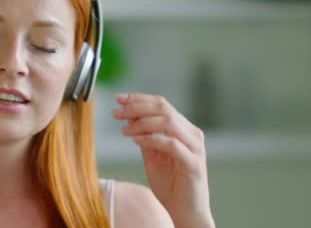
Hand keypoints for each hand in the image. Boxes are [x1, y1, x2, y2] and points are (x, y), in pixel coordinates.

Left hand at [113, 93, 214, 227]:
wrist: (184, 211)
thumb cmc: (169, 184)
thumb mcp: (151, 154)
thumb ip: (143, 134)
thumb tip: (128, 114)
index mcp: (183, 129)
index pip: (161, 104)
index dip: (139, 98)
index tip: (118, 98)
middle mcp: (192, 134)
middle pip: (164, 109)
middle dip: (136, 107)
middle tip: (116, 112)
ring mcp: (195, 148)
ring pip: (168, 122)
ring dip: (141, 122)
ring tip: (123, 129)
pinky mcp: (193, 163)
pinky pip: (170, 144)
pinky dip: (150, 139)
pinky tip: (135, 140)